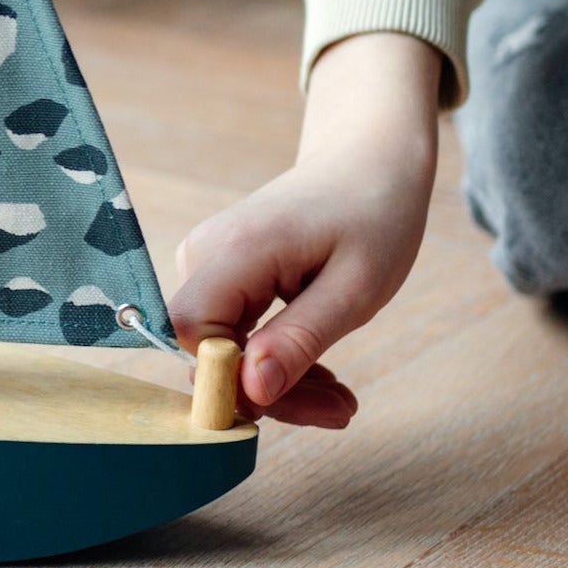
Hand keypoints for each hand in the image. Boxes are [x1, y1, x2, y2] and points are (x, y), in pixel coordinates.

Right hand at [167, 32, 442, 426]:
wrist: (369, 158)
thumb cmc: (372, 212)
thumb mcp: (354, 288)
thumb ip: (298, 341)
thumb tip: (249, 394)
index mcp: (235, 250)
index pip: (195, 336)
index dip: (231, 382)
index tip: (298, 403)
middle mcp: (206, 253)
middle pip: (210, 350)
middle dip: (270, 391)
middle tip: (342, 410)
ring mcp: (210, 262)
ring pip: (224, 349)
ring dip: (279, 382)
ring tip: (341, 398)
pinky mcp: (223, 273)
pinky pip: (236, 333)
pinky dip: (277, 359)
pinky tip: (321, 372)